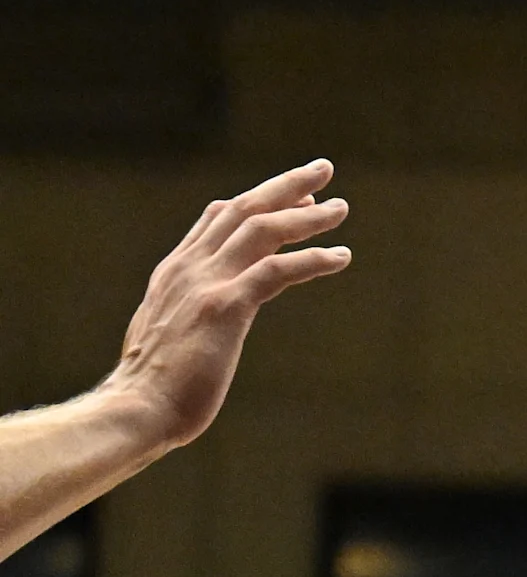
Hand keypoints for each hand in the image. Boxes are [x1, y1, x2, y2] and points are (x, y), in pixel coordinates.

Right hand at [98, 160, 353, 451]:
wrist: (136, 407)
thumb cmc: (156, 386)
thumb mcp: (169, 334)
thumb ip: (189, 314)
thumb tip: (205, 318)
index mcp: (175, 272)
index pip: (217, 220)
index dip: (257, 202)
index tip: (293, 195)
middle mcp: (189, 268)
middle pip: (242, 210)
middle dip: (285, 186)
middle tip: (323, 169)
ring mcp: (206, 284)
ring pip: (261, 230)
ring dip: (306, 215)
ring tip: (341, 208)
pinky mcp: (225, 308)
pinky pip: (276, 270)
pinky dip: (312, 259)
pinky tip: (340, 258)